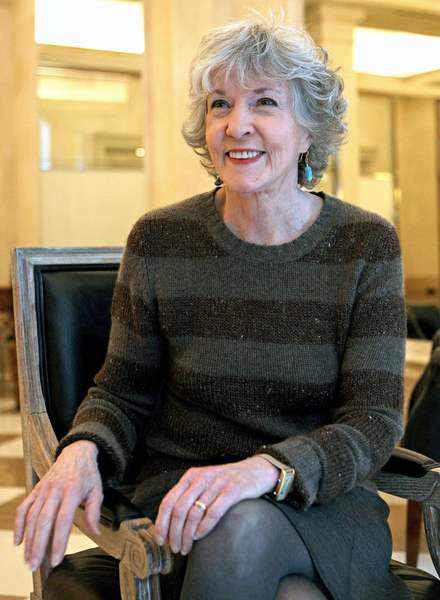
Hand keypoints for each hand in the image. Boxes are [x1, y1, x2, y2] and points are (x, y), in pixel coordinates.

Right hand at [14, 440, 102, 570]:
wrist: (76, 452)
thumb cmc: (88, 474)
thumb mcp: (97, 490)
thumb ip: (94, 512)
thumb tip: (95, 533)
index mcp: (72, 491)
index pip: (63, 521)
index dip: (58, 542)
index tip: (56, 560)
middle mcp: (55, 490)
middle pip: (43, 522)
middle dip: (38, 546)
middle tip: (35, 565)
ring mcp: (43, 489)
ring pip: (32, 517)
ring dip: (28, 540)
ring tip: (28, 558)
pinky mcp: (36, 489)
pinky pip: (24, 508)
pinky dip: (19, 525)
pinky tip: (18, 541)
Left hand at [155, 456, 278, 554]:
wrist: (257, 471)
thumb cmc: (227, 481)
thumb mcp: (205, 483)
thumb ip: (189, 496)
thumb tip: (170, 523)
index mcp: (191, 476)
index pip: (169, 501)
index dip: (162, 522)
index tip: (160, 539)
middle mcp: (202, 477)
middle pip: (179, 510)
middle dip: (174, 533)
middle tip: (176, 548)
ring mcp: (217, 483)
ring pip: (194, 513)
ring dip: (187, 535)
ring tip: (187, 548)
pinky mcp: (233, 490)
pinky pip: (213, 512)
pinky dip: (204, 528)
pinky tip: (200, 536)